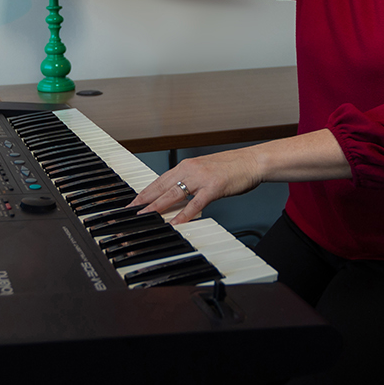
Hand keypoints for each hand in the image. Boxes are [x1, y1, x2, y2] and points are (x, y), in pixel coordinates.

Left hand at [130, 147, 265, 222]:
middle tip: (131, 211)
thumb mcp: (205, 171)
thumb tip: (175, 196)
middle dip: (144, 200)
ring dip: (157, 207)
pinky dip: (183, 214)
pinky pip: (195, 204)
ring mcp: (201, 178)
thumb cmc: (231, 168)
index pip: (159, 180)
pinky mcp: (213, 188)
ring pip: (173, 194)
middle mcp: (190, 170)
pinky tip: (175, 222)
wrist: (252, 162)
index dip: (144, 192)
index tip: (133, 202)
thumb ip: (189, 183)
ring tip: (145, 216)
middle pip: (161, 187)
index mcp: (186, 166)